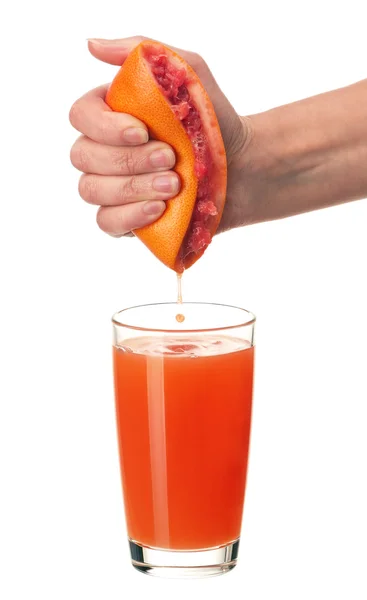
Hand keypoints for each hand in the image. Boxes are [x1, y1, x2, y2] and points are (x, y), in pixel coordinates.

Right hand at [69, 36, 249, 235]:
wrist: (242, 168)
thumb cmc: (214, 121)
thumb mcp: (189, 73)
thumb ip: (143, 52)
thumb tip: (92, 45)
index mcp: (111, 114)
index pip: (80, 117)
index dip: (106, 127)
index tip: (144, 131)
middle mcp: (104, 151)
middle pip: (83, 156)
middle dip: (128, 160)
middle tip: (170, 158)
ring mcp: (112, 187)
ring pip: (92, 190)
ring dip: (133, 187)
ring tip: (174, 184)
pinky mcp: (127, 218)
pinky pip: (106, 222)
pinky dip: (129, 217)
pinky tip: (159, 209)